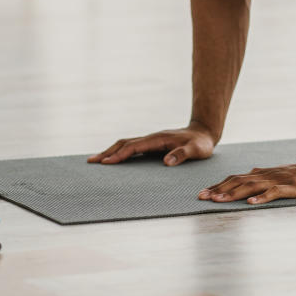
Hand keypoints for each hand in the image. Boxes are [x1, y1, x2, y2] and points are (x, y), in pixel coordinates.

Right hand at [87, 122, 216, 165]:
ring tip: (95, 160)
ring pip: (126, 144)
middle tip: (91, 161)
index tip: (106, 162)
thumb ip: (182, 155)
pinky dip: (120, 153)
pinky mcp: (152, 145)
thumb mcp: (196, 150)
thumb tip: (166, 162)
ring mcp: (151, 140)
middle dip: (108, 152)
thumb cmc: (200, 143)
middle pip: (125, 143)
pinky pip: (132, 148)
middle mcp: (152, 138)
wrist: (204, 133)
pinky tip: (113, 160)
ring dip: (111, 151)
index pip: (135, 147)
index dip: (120, 154)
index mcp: (159, 139)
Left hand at [198, 159, 295, 204]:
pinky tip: (251, 204)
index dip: (219, 186)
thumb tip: (248, 173)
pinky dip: (262, 198)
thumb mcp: (277, 174)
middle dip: (219, 190)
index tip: (203, 194)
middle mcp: (266, 176)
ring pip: (252, 187)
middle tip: (203, 198)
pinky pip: (274, 193)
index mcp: (262, 174)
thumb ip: (263, 175)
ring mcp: (278, 181)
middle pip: (239, 182)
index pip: (235, 179)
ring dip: (234, 193)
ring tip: (219, 200)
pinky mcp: (291, 187)